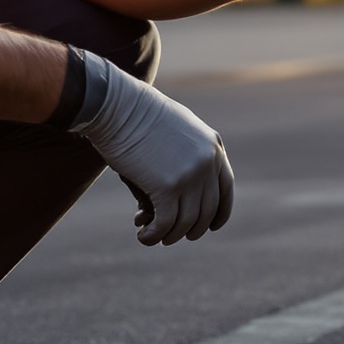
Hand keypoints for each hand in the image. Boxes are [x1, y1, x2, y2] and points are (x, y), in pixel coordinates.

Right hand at [64, 53, 235, 243]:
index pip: (225, 189)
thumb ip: (188, 150)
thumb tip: (185, 184)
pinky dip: (155, 235)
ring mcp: (190, 175)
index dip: (220, 213)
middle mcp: (207, 162)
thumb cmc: (138, 113)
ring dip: (171, 235)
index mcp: (213, 146)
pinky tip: (143, 237)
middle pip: (208, 209)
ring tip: (156, 237)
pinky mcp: (167, 186)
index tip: (211, 227)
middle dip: (193, 228)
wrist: (117, 105)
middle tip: (175, 235)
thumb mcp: (175, 127)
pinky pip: (166, 223)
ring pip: (187, 221)